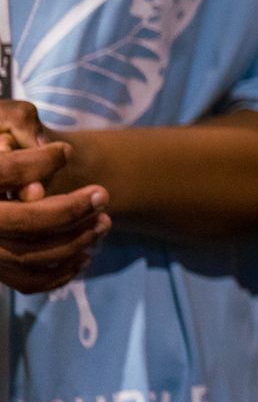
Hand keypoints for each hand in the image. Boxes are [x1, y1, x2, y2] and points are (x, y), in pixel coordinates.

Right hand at [0, 107, 108, 292]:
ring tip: (104, 222)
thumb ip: (20, 121)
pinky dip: (59, 274)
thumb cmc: (1, 138)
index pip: (3, 173)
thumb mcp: (5, 119)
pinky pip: (26, 282)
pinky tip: (86, 255)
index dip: (40, 163)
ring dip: (74, 241)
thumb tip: (54, 151)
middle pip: (22, 222)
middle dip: (69, 211)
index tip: (66, 151)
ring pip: (28, 256)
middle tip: (103, 195)